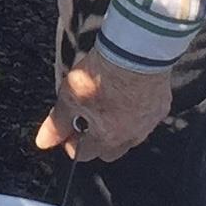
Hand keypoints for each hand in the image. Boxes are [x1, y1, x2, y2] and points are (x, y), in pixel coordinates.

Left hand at [36, 46, 174, 164]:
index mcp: (106, 138)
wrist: (136, 51)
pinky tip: (128, 93)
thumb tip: (43, 142)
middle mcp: (130, 137)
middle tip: (88, 114)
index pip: (83, 154)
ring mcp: (148, 123)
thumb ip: (57, 123)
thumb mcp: (70, 96)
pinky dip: (136, 111)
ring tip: (108, 101)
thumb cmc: (103, 73)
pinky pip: (146, 118)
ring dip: (118, 126)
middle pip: (108, 150)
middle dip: (96, 138)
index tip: (68, 126)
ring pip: (130, 135)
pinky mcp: (161, 107)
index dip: (71, 140)